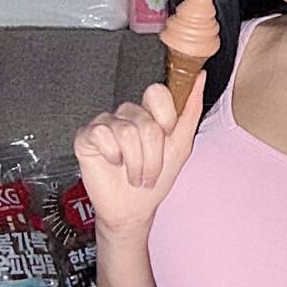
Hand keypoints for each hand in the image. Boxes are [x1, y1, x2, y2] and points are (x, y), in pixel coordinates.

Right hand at [72, 68, 206, 236]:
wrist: (133, 209)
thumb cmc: (155, 181)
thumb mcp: (181, 147)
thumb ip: (191, 111)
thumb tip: (200, 78)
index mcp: (149, 113)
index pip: (158, 93)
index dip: (165, 120)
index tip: (165, 140)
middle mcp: (127, 114)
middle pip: (146, 121)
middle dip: (153, 155)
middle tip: (149, 170)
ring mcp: (106, 123)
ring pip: (127, 132)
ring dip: (135, 163)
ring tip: (134, 174)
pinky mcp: (87, 135)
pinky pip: (102, 135)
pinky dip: (113, 156)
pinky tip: (114, 163)